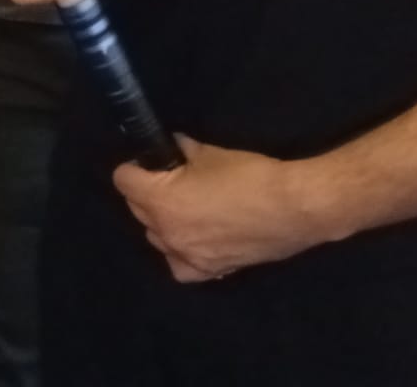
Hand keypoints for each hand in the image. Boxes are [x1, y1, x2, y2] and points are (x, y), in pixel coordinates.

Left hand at [113, 137, 332, 282]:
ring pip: (156, 237)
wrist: (293, 209)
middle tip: (170, 178)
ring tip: (184, 206)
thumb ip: (183, 150)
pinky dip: (179, 252)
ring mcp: (187, 256)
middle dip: (146, 191)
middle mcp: (167, 233)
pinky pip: (179, 265)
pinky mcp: (210, 271)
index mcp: (161, 201)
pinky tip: (192, 239)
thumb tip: (174, 146)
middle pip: (137, 209)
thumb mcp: (210, 154)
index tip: (150, 160)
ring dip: (161, 220)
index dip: (134, 166)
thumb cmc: (248, 176)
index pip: (123, 181)